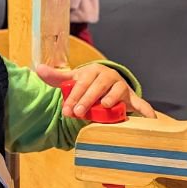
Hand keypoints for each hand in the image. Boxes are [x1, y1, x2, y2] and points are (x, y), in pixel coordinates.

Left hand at [36, 62, 155, 118]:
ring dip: (111, 98)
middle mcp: (109, 76)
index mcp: (93, 71)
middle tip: (78, 113)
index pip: (82, 82)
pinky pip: (140, 103)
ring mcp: (121, 86)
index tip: (66, 110)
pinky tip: (149, 118)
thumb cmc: (87, 84)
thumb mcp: (72, 80)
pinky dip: (145, 110)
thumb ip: (56, 77)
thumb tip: (37, 69)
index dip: (74, 96)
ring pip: (118, 90)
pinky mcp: (131, 98)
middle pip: (98, 87)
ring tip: (103, 106)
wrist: (106, 85)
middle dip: (87, 99)